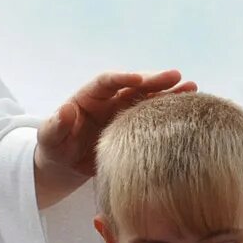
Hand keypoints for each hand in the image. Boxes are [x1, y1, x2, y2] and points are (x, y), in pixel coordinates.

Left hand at [35, 70, 195, 205]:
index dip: (122, 78)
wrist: (65, 166)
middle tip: (177, 76)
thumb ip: (55, 125)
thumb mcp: (49, 138)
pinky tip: (190, 111)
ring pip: (149, 99)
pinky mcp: (137, 129)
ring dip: (170, 94)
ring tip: (193, 88)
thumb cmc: (54, 148)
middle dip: (154, 80)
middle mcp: (111, 101)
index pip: (106, 82)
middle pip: (134, 86)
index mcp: (88, 97)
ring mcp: (125, 114)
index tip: (138, 78)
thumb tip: (64, 109)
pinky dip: (170, 114)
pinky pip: (155, 119)